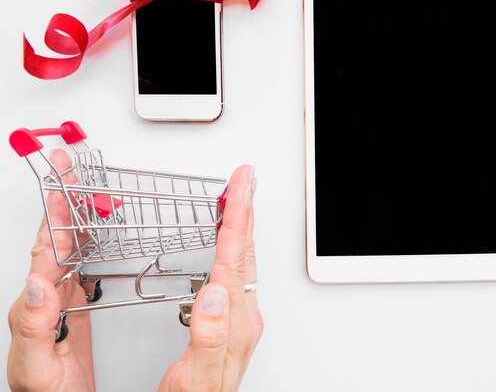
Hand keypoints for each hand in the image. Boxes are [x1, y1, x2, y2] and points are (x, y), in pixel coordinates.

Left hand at [7, 149, 95, 391]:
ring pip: (71, 248)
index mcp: (38, 302)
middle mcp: (47, 296)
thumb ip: (33, 327)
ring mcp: (62, 302)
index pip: (48, 245)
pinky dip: (91, 244)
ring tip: (85, 192)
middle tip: (69, 170)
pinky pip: (83, 267)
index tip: (62, 177)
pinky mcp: (76, 312)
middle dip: (63, 199)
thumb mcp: (36, 368)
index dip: (55, 208)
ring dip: (77, 216)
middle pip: (57, 237)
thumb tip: (36, 281)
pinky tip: (96, 238)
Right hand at [158, 164, 262, 391]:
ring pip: (242, 257)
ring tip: (239, 196)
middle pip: (245, 250)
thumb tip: (214, 294)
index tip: (240, 186)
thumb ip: (207, 338)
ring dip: (241, 222)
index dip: (237, 217)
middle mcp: (243, 315)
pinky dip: (232, 245)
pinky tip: (228, 240)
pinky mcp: (231, 319)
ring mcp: (240, 316)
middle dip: (245, 208)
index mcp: (236, 322)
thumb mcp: (196, 380)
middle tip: (245, 177)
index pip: (235, 259)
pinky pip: (235, 270)